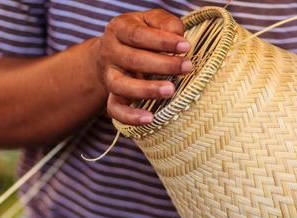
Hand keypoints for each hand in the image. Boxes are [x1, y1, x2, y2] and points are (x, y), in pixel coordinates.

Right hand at [95, 9, 191, 124]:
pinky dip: (130, 116)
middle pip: (133, 60)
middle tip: (187, 67)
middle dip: (163, 65)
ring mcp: (109, 76)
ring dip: (147, 89)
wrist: (114, 52)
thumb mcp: (151, 20)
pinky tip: (150, 118)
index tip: (185, 46)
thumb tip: (179, 37)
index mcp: (119, 29)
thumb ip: (165, 23)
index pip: (138, 35)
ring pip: (121, 86)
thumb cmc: (142, 34)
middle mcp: (110, 52)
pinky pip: (115, 109)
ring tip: (170, 90)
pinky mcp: (112, 96)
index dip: (162, 41)